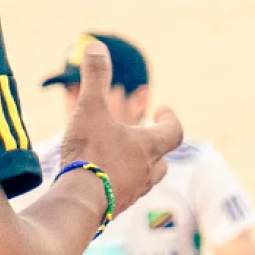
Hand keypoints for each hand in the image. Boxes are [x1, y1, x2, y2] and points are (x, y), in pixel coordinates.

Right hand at [54, 41, 181, 210]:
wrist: (80, 204)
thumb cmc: (91, 154)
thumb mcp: (90, 109)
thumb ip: (95, 77)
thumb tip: (95, 45)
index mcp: (147, 147)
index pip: (174, 133)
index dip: (171, 119)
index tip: (161, 109)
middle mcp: (146, 172)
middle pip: (162, 161)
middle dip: (155, 147)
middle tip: (144, 137)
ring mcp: (132, 193)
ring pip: (145, 179)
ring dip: (138, 166)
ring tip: (123, 157)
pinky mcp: (114, 209)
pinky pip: (124, 194)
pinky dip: (118, 183)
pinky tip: (102, 179)